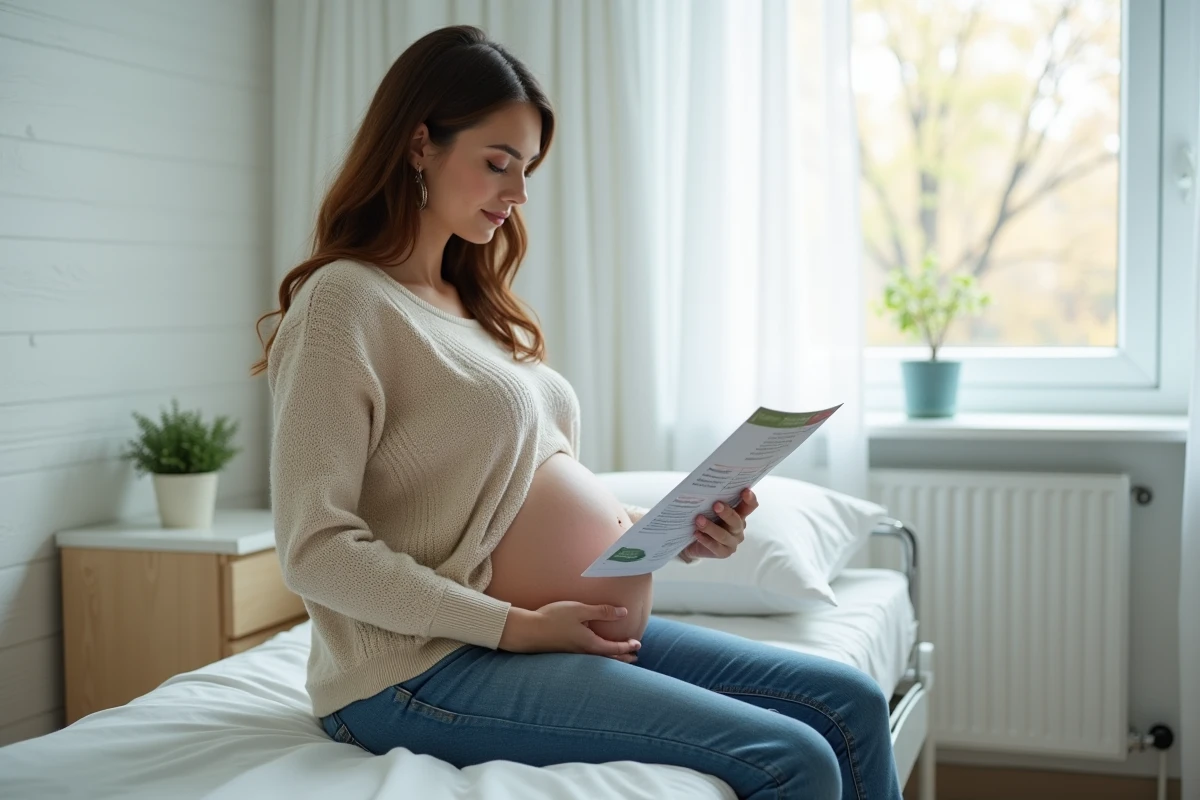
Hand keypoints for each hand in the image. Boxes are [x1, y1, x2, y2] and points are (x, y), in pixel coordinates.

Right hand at [498, 602, 641, 662]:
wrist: (527, 630)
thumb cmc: (553, 618)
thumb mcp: (579, 610)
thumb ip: (602, 611)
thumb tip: (623, 612)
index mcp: (589, 643)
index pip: (614, 648)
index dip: (627, 646)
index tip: (637, 645)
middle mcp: (583, 652)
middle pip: (607, 658)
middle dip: (622, 657)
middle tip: (634, 658)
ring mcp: (573, 654)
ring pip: (597, 658)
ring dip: (610, 658)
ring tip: (618, 657)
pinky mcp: (565, 651)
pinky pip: (587, 657)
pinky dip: (598, 656)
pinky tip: (594, 651)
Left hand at [678, 487, 758, 560]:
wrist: (693, 542)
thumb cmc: (706, 520)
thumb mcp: (710, 509)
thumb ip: (713, 501)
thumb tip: (705, 489)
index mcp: (739, 514)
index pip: (750, 506)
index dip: (749, 499)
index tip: (744, 491)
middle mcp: (738, 528)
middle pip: (736, 521)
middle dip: (727, 513)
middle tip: (716, 504)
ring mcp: (732, 542)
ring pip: (724, 535)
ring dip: (711, 527)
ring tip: (698, 520)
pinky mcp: (724, 553)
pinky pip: (715, 546)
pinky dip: (705, 539)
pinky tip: (696, 533)